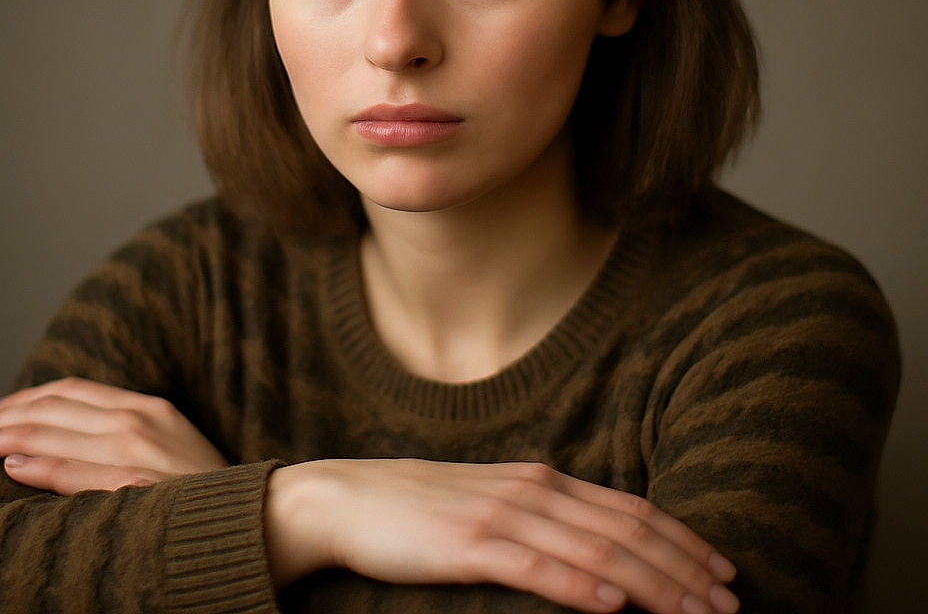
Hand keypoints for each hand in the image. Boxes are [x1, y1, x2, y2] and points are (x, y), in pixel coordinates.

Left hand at [0, 377, 227, 493]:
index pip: (79, 390)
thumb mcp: (172, 445)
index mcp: (152, 408)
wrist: (259, 512)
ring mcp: (143, 451)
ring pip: (64, 434)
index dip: (35, 396)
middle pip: (64, 408)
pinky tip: (16, 466)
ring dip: (17, 435)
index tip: (4, 408)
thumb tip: (76, 434)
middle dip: (14, 414)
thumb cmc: (209, 488)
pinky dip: (46, 465)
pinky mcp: (141, 483)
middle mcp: (145, 420)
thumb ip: (130, 433)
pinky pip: (82, 472)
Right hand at [265, 459, 737, 613]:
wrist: (350, 497)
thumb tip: (598, 550)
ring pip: (594, 551)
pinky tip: (613, 608)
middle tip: (730, 603)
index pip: (628, 509)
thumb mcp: (495, 503)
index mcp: (542, 480)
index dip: (681, 539)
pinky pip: (535, 567)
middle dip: (683, 567)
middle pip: (624, 529)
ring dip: (651, 584)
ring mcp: (501, 515)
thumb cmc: (424, 508)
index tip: (723, 570)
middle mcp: (532, 490)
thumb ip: (544, 517)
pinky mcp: (468, 544)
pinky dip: (580, 587)